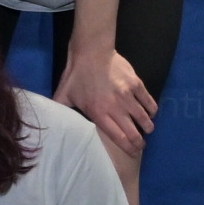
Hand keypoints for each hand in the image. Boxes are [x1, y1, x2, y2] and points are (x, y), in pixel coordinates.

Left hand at [57, 39, 156, 160]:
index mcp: (99, 113)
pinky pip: (149, 101)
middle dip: (139, 142)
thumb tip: (52, 122)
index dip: (127, 147)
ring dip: (147, 126)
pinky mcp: (136, 84)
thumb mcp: (63, 95)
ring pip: (143, 117)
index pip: (117, 136)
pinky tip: (151, 113)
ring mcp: (128, 95)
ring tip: (148, 130)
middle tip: (141, 146)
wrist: (91, 51)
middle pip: (133, 131)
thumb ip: (60, 110)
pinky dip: (152, 109)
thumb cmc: (76, 74)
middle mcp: (116, 107)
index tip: (132, 153)